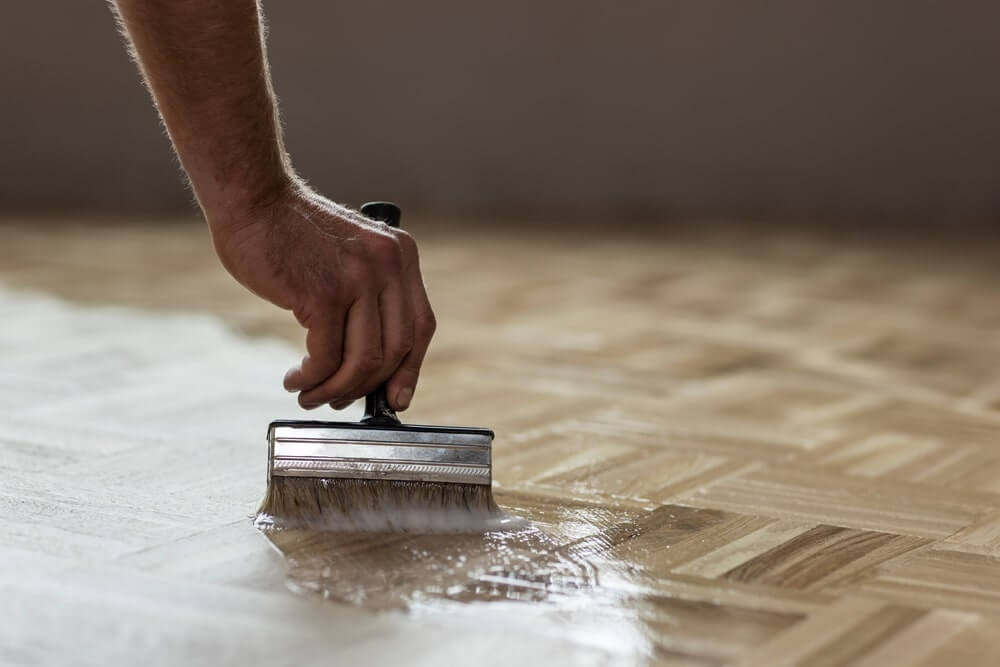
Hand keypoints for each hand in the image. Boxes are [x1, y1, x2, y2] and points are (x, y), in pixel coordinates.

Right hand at [211, 184, 434, 410]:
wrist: (253, 199)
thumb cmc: (291, 234)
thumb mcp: (350, 257)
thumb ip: (369, 298)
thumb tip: (373, 367)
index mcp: (401, 256)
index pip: (421, 326)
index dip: (409, 369)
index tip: (396, 398)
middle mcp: (388, 265)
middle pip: (395, 350)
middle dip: (366, 387)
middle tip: (339, 400)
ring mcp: (358, 278)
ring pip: (363, 361)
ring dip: (336, 390)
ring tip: (311, 394)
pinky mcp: (324, 293)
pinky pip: (327, 358)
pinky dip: (312, 379)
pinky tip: (296, 379)